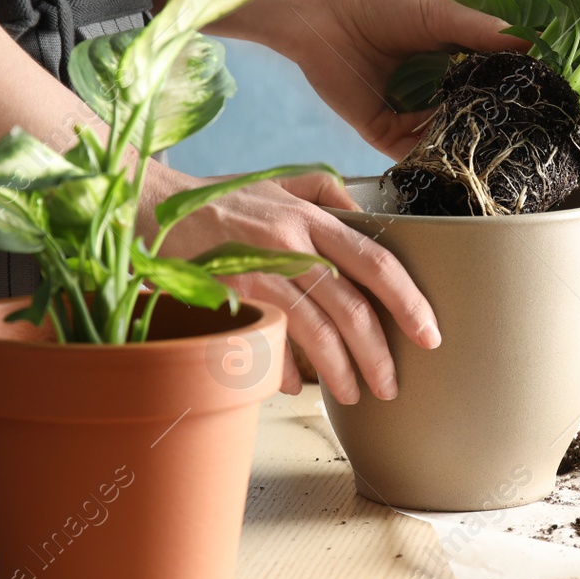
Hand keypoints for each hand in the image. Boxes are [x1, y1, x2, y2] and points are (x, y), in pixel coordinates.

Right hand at [145, 163, 438, 402]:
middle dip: (379, 352)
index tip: (430, 334)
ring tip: (352, 395)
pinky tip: (292, 385)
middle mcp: (289, 239)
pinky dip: (282, 369)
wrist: (149, 205)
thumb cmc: (217, 202)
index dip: (408, 299)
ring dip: (339, 371)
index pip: (376, 259)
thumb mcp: (277, 183)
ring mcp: (257, 267)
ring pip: (315, 329)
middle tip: (392, 384)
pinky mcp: (227, 292)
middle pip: (351, 304)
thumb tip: (364, 220)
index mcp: (310, 215)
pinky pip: (268, 341)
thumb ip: (324, 193)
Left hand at [219, 0, 527, 158]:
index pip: (487, 85)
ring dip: (464, 143)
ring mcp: (407, 113)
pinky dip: (433, 153)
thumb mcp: (440, 14)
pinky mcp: (382, 131)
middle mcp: (431, 91)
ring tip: (495, 150)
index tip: (540, 105)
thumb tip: (532, 44)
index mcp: (447, 61)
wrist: (323, 15)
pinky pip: (413, 151)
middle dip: (490, 126)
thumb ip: (482, 32)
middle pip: (467, 117)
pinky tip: (455, 152)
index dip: (510, 95)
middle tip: (525, 137)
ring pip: (443, 138)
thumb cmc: (380, 3)